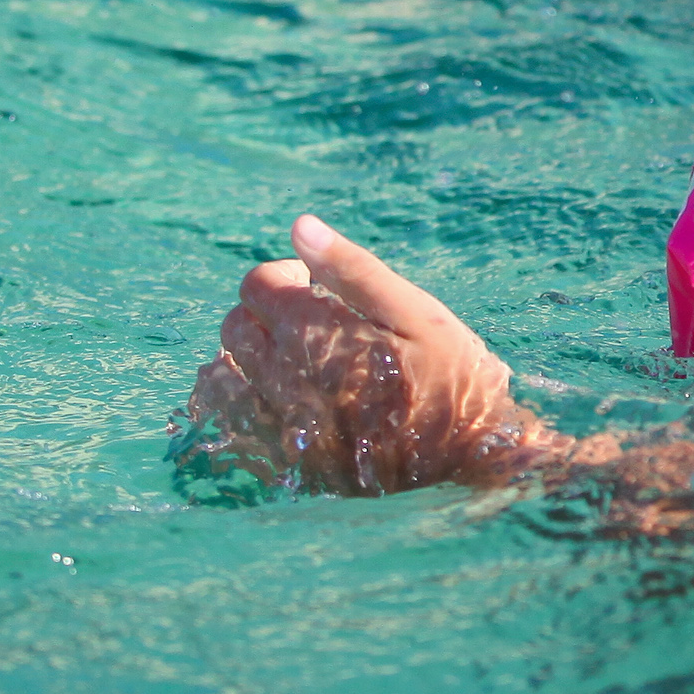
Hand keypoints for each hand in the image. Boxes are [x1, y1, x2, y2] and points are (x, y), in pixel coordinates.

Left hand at [187, 215, 534, 493]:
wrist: (472, 457)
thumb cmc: (452, 376)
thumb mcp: (417, 311)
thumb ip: (353, 269)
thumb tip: (300, 227)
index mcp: (317, 336)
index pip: (256, 285)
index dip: (286, 276)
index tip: (317, 288)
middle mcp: (288, 384)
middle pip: (235, 328)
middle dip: (265, 315)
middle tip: (311, 324)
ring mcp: (283, 430)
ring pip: (221, 379)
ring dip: (246, 361)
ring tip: (291, 363)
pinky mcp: (286, 466)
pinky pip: (229, 429)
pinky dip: (238, 407)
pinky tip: (273, 401)